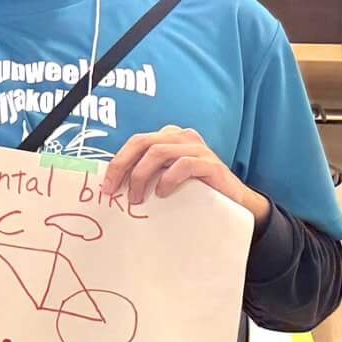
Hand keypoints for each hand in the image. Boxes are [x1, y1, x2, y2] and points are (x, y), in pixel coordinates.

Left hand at [98, 127, 270, 222]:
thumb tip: (113, 186)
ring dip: (142, 176)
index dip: (117, 163)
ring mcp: (198, 148)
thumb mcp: (165, 179)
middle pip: (142, 142)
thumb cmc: (194, 192)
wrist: (234, 204)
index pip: (136, 142)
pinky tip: (163, 194)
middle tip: (115, 192)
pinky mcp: (210, 163)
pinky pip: (183, 165)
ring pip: (158, 152)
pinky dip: (168, 179)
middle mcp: (182, 137)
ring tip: (138, 199)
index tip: (106, 187)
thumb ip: (146, 175)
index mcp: (168, 138)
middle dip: (122, 167)